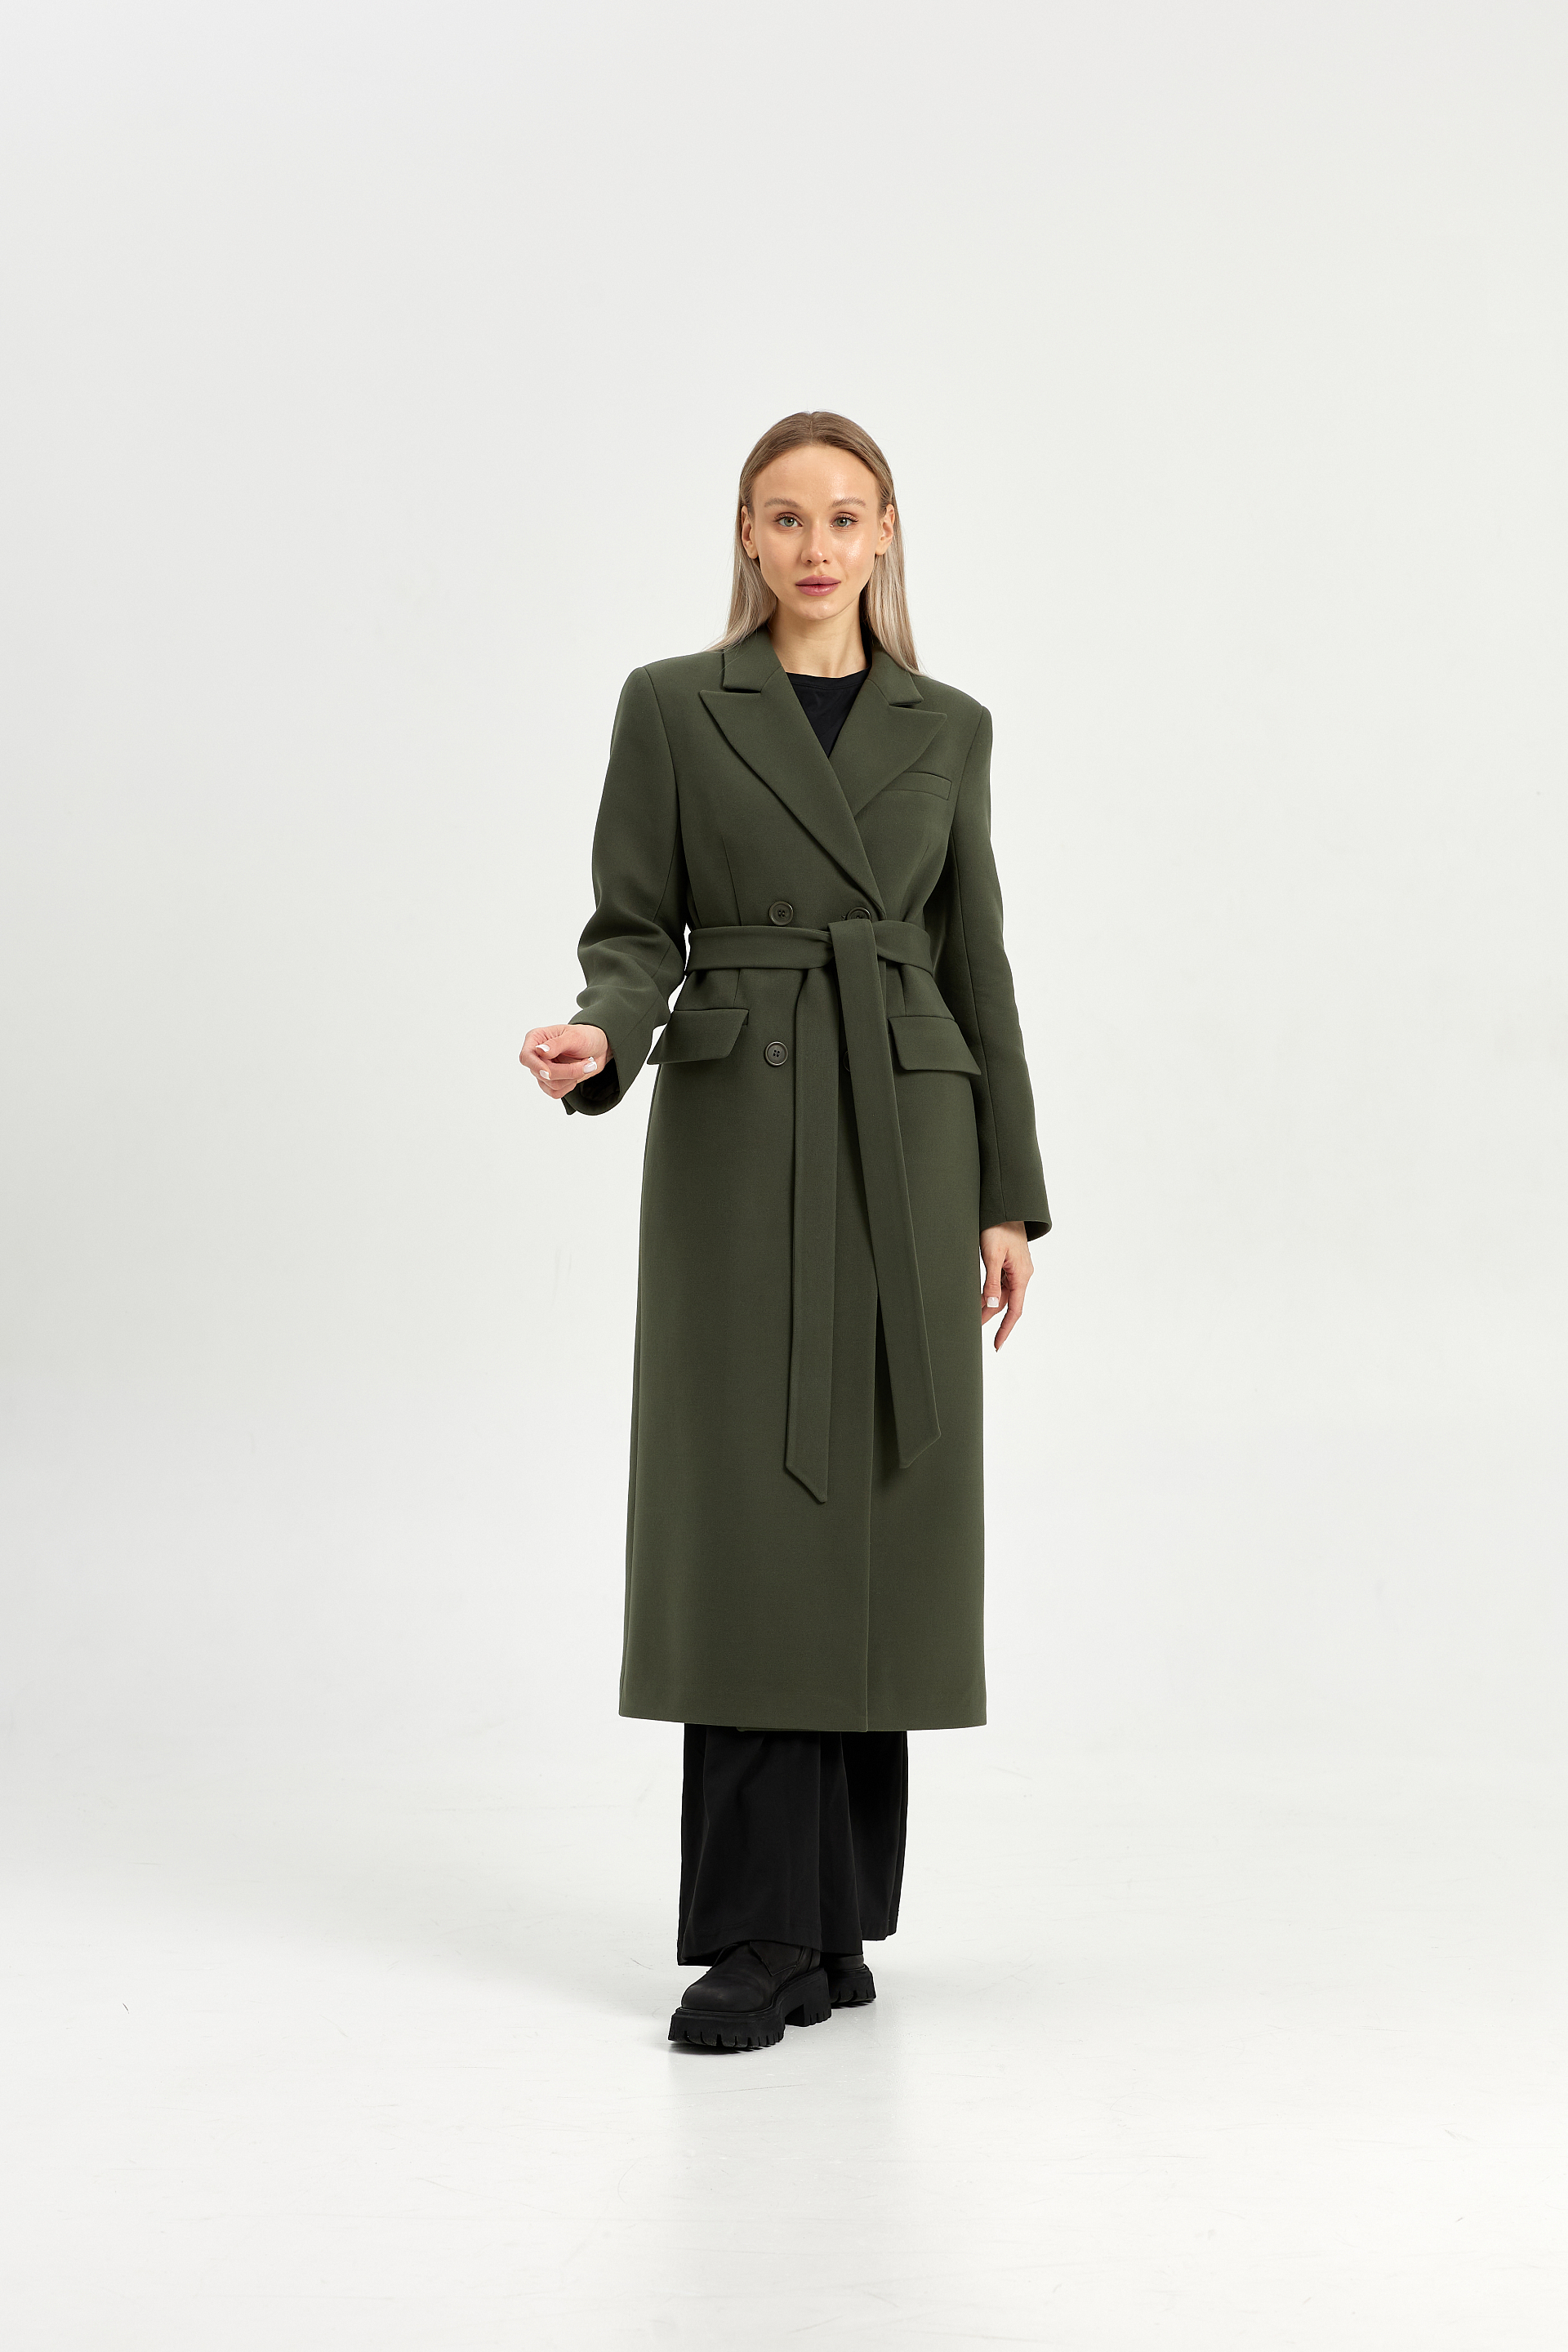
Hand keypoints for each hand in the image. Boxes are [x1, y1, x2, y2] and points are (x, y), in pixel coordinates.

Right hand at [520, 1023, 611, 1100]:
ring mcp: (541, 1071)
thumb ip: (556, 1044)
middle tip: (588, 1064)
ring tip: (585, 1065)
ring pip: (551, 1085)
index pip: (526, 1057)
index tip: (549, 1073)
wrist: (598, 1048)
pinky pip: (556, 1093)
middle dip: (568, 1072)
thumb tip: (540, 1051)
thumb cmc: (585, 1037)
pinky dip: (570, 1085)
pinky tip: (577, 1074)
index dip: (536, 1067)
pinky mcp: (549, 1083)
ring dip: (573, 1077)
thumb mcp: (574, 1036)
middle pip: (543, 1074)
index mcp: (536, 1039)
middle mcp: (536, 1056)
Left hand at [979, 1220, 1032, 1349]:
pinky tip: (978, 1298)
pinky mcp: (1009, 1263)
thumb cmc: (999, 1227)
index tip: (997, 1345)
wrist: (1005, 1206)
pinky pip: (1000, 1284)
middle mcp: (1022, 1275)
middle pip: (1007, 1304)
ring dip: (988, 1305)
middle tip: (973, 1330)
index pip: (1015, 1310)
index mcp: (1021, 1275)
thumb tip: (991, 1305)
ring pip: (1002, 1294)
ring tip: (972, 1316)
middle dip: (990, 1318)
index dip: (1005, 1329)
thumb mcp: (992, 1255)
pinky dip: (989, 1293)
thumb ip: (991, 1282)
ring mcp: (1016, 1269)